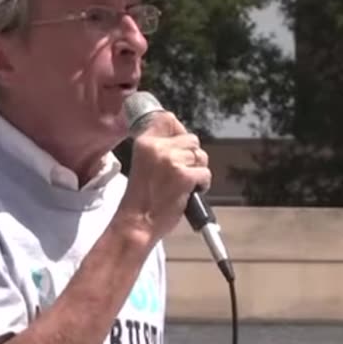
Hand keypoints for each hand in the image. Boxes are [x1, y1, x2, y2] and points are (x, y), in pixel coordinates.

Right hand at [114, 111, 211, 242]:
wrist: (137, 224)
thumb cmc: (142, 200)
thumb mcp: (143, 165)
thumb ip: (160, 150)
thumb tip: (184, 140)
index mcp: (144, 143)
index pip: (167, 119)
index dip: (179, 131)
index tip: (180, 146)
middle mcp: (157, 147)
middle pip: (191, 139)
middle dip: (192, 156)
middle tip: (180, 175)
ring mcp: (171, 161)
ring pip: (200, 156)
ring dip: (198, 171)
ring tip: (183, 186)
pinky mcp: (184, 176)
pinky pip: (205, 173)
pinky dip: (202, 185)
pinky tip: (189, 193)